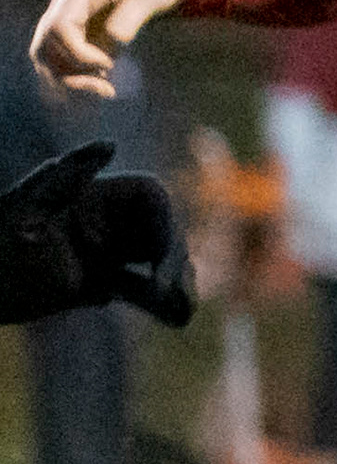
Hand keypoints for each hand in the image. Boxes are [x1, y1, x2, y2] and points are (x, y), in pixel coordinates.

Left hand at [0, 143, 197, 329]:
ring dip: (177, 284)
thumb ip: (67, 175)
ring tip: (182, 311)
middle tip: (166, 289)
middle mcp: (102, 221)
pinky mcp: (100, 283)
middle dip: (173, 259)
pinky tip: (178, 319)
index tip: (156, 254)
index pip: (149, 196)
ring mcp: (103, 253)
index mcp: (90, 196)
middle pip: (162, 231)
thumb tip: (109, 144)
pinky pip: (141, 289)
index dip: (164, 220)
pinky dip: (162, 304)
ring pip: (158, 263)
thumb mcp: (27, 209)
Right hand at [29, 0, 190, 97]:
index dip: (78, 53)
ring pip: (51, 56)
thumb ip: (130, 17)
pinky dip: (80, 75)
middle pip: (44, 46)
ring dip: (71, 79)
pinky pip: (69, 58)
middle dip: (68, 73)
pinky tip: (107, 86)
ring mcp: (74, 18)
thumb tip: (112, 46)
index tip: (108, 64)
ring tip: (106, 91)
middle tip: (106, 89)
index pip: (58, 27)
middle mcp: (68, 5)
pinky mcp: (87, 30)